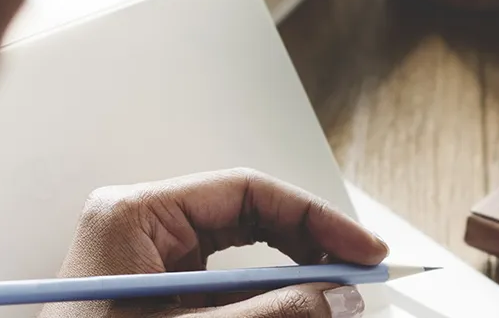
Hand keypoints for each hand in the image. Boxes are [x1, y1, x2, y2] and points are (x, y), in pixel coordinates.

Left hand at [39, 168, 386, 317]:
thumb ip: (272, 314)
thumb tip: (341, 296)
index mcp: (135, 216)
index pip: (247, 193)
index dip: (315, 219)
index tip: (363, 250)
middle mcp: (142, 229)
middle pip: (251, 220)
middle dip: (309, 250)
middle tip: (360, 274)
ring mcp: (151, 264)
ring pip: (245, 260)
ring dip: (291, 282)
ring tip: (332, 303)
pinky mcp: (160, 298)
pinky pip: (226, 289)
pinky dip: (264, 305)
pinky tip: (296, 314)